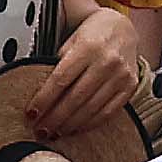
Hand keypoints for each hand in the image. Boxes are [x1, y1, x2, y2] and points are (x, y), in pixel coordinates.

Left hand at [41, 3, 159, 129]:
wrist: (124, 29)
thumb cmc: (93, 34)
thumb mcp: (72, 40)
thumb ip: (59, 63)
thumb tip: (40, 94)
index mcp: (88, 46)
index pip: (60, 80)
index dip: (44, 100)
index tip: (31, 114)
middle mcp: (107, 61)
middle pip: (75, 98)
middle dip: (55, 118)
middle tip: (41, 130)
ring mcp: (121, 75)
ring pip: (91, 108)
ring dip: (70, 125)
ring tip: (55, 132)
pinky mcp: (130, 87)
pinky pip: (108, 112)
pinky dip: (90, 123)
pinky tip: (76, 128)